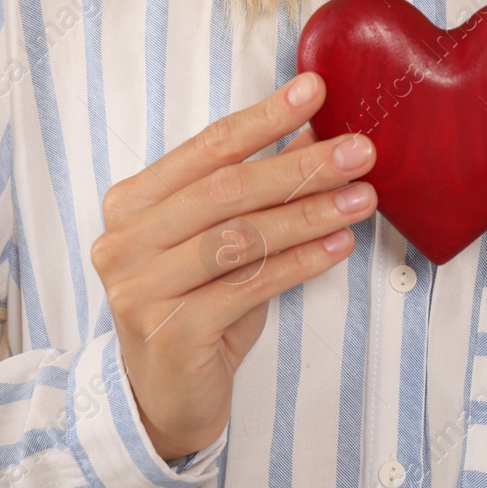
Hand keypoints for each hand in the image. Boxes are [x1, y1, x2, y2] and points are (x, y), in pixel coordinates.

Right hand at [92, 72, 377, 461]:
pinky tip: (339, 247)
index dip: (263, 117)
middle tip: (359, 150)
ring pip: (240, 237)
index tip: (314, 90)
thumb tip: (315, 127)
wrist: (164, 397)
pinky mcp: (171, 331)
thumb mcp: (224, 238)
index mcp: (132, 203)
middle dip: (300, 166)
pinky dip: (301, 263)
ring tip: (362, 199)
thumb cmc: (199, 305)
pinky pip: (249, 286)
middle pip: (225, 190)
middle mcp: (125, 241)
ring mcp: (141, 289)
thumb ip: (258, 187)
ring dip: (310, 214)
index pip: (206, 148)